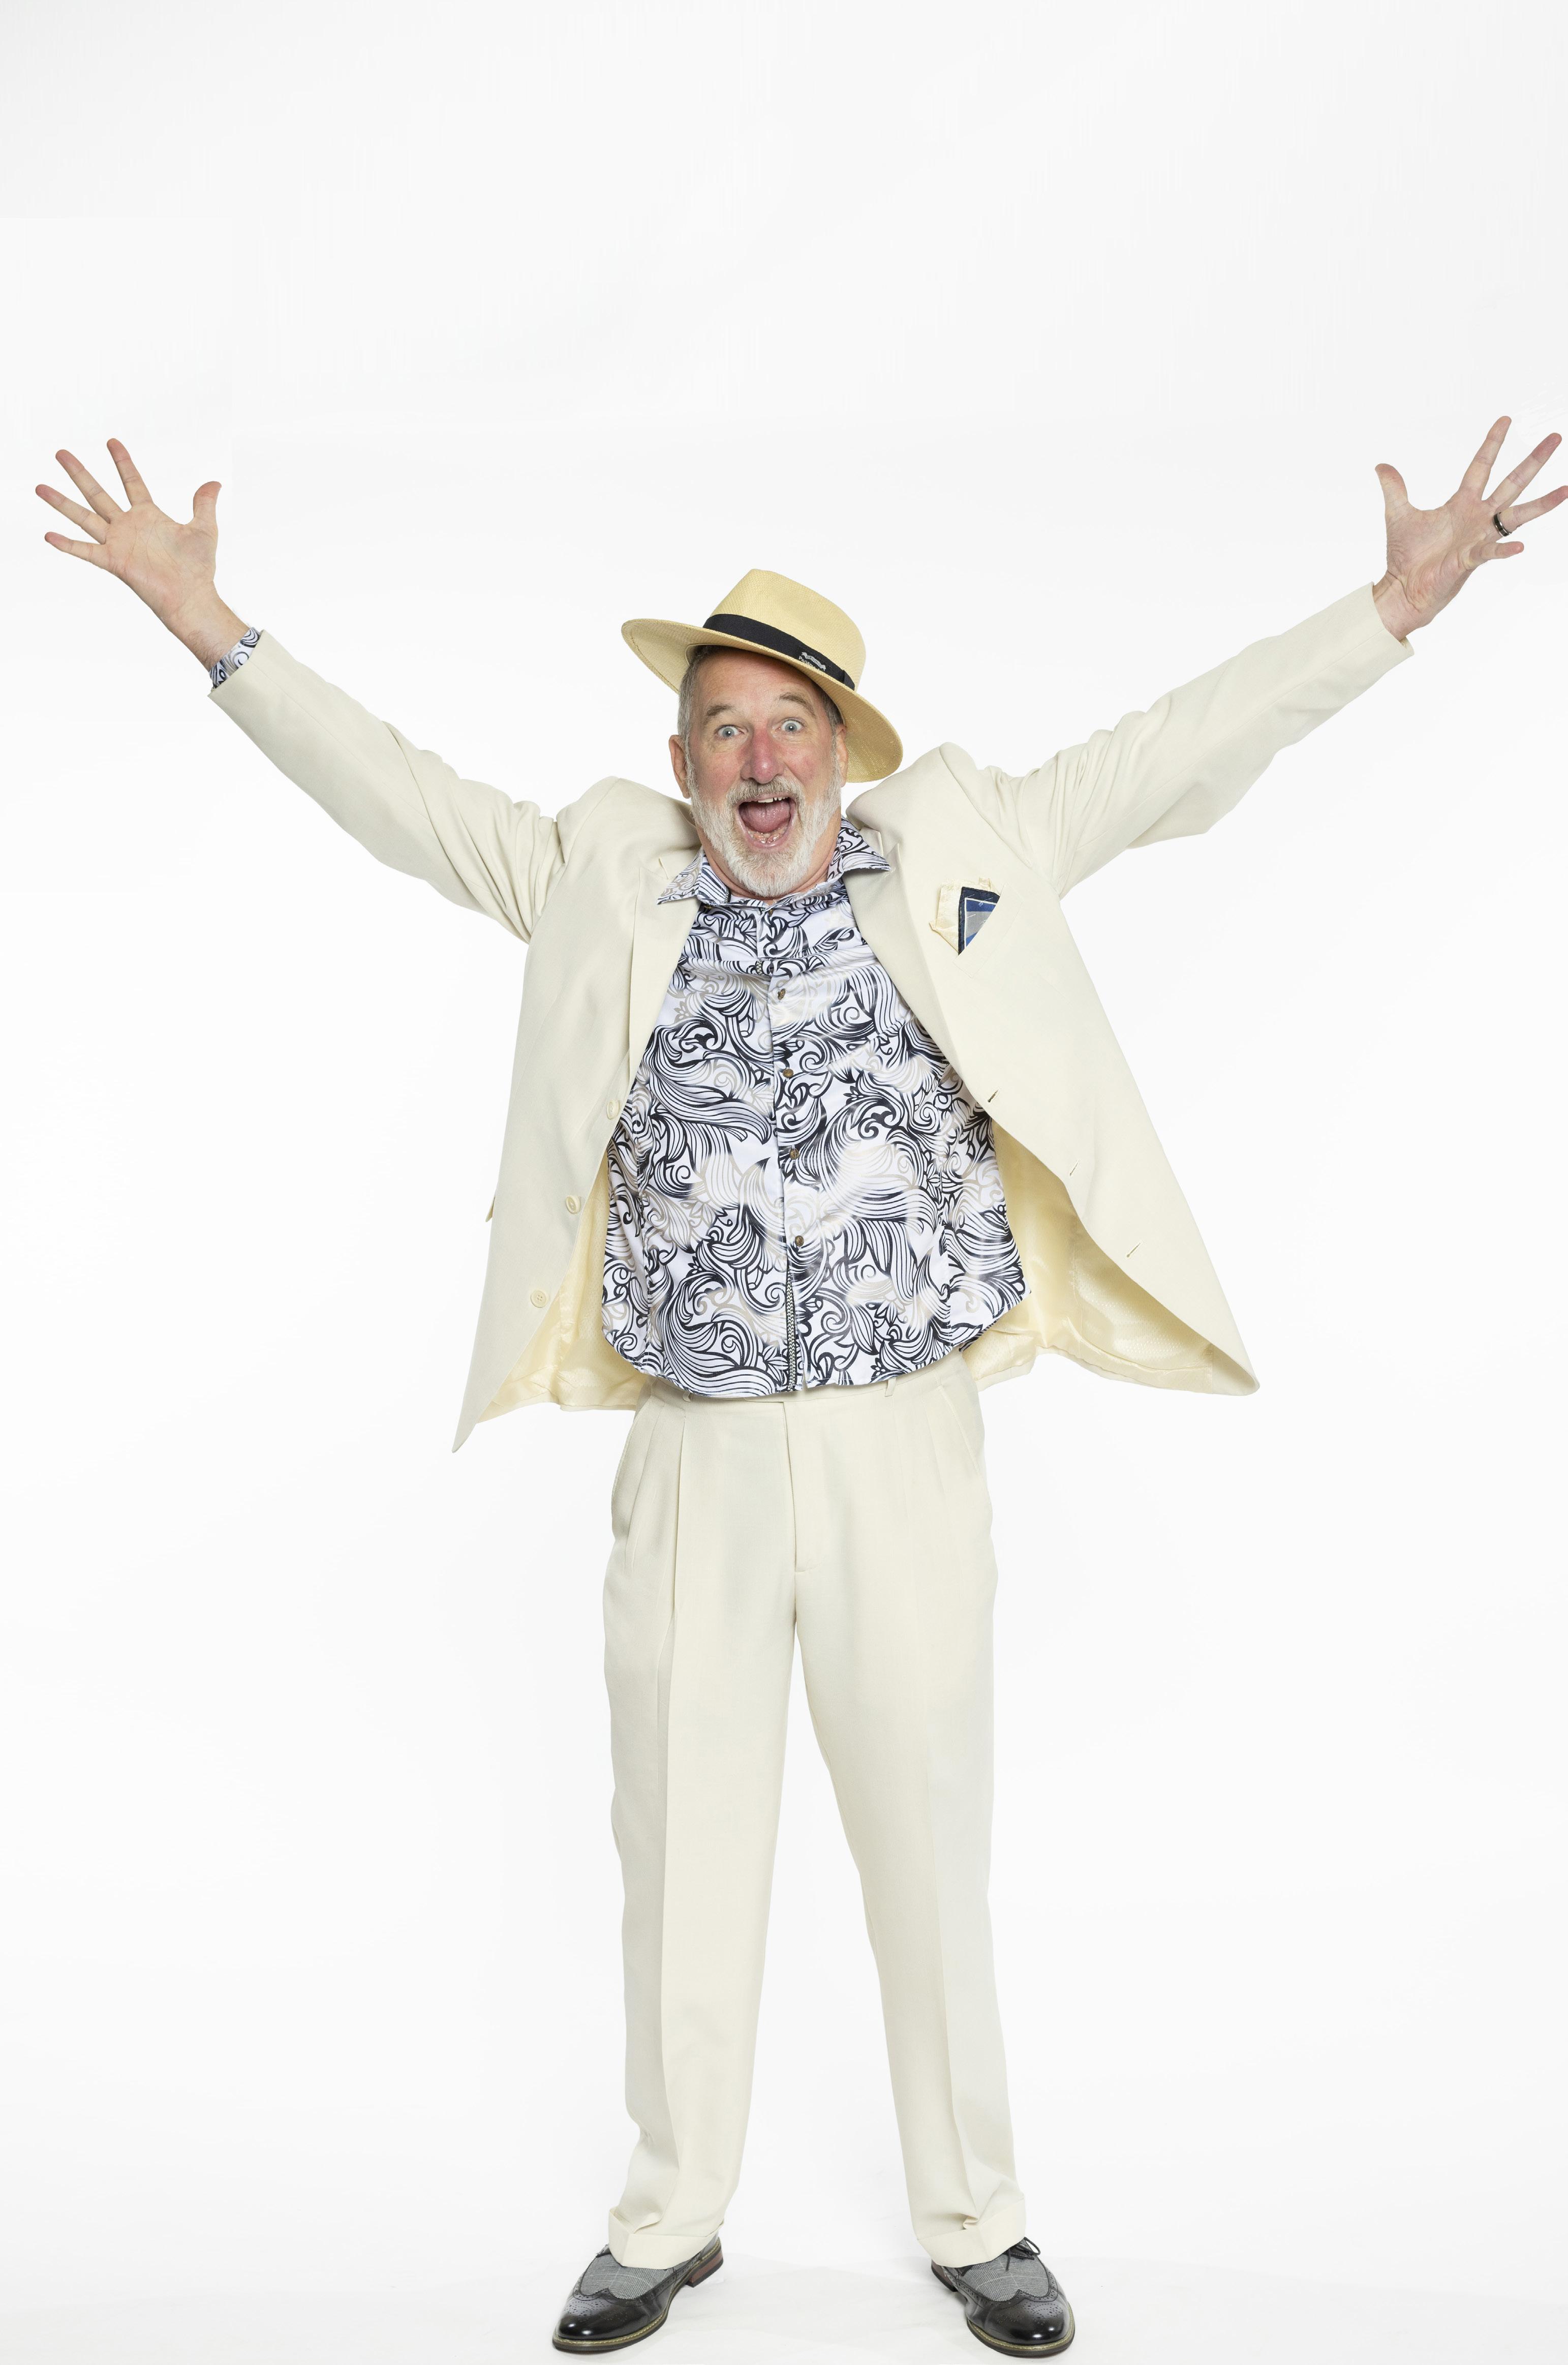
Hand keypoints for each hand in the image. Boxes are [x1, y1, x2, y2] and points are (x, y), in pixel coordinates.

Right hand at [36, 438, 248, 668]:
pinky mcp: (113, 562)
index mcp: (148, 516)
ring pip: (83, 517)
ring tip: (40, 487)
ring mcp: (118, 543)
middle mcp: (128, 527)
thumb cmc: (198, 568)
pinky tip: (48, 535)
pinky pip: (85, 551)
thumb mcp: (204, 529)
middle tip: (60, 452)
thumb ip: (204, 504)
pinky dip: (67, 545)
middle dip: (79, 473)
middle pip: (97, 493)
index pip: (131, 482)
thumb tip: (214, 482)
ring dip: (62, 502)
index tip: (111, 441)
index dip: (122, 462)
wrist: (191, 596)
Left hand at [1370, 415, 1566, 638]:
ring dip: (1542, 504)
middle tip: (1556, 437)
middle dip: (1533, 461)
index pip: (1481, 466)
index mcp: (1462, 504)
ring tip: (1566, 490)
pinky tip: (1520, 547)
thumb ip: (1395, 489)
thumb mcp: (1398, 515)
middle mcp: (1477, 518)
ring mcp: (1478, 538)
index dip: (1492, 443)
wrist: (1402, 590)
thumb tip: (1381, 466)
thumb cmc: (1406, 557)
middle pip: (1511, 483)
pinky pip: (1490, 553)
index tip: (1506, 419)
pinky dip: (1504, 550)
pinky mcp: (1469, 560)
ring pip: (1517, 516)